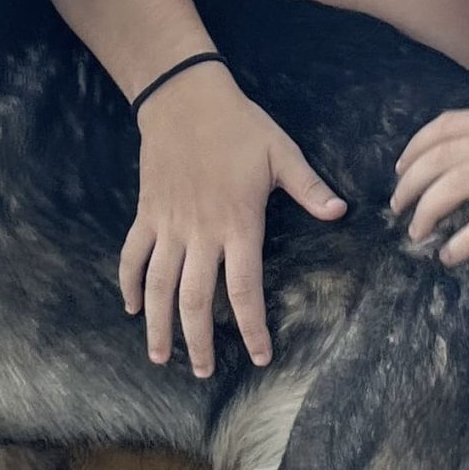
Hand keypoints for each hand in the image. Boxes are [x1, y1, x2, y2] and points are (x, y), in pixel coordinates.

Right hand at [125, 68, 345, 375]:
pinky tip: (131, 308)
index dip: (252, 327)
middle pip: (195, 299)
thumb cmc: (238, 125)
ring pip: (159, 285)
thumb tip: (339, 211)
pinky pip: (133, 255)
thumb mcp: (281, 152)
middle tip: (202, 372)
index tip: (260, 355)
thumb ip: (308, 187)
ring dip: (158, 324)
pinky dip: (129, 283)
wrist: (182, 97)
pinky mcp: (147, 213)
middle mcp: (200, 232)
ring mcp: (168, 225)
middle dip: (199, 341)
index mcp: (237, 224)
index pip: (245, 289)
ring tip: (160, 356)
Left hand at [389, 87, 468, 264]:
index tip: (402, 168)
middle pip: (443, 155)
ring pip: (457, 185)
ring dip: (428, 210)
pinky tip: (450, 256)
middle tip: (398, 207)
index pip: (449, 125)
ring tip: (416, 233)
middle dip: (410, 181)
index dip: (417, 146)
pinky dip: (464, 241)